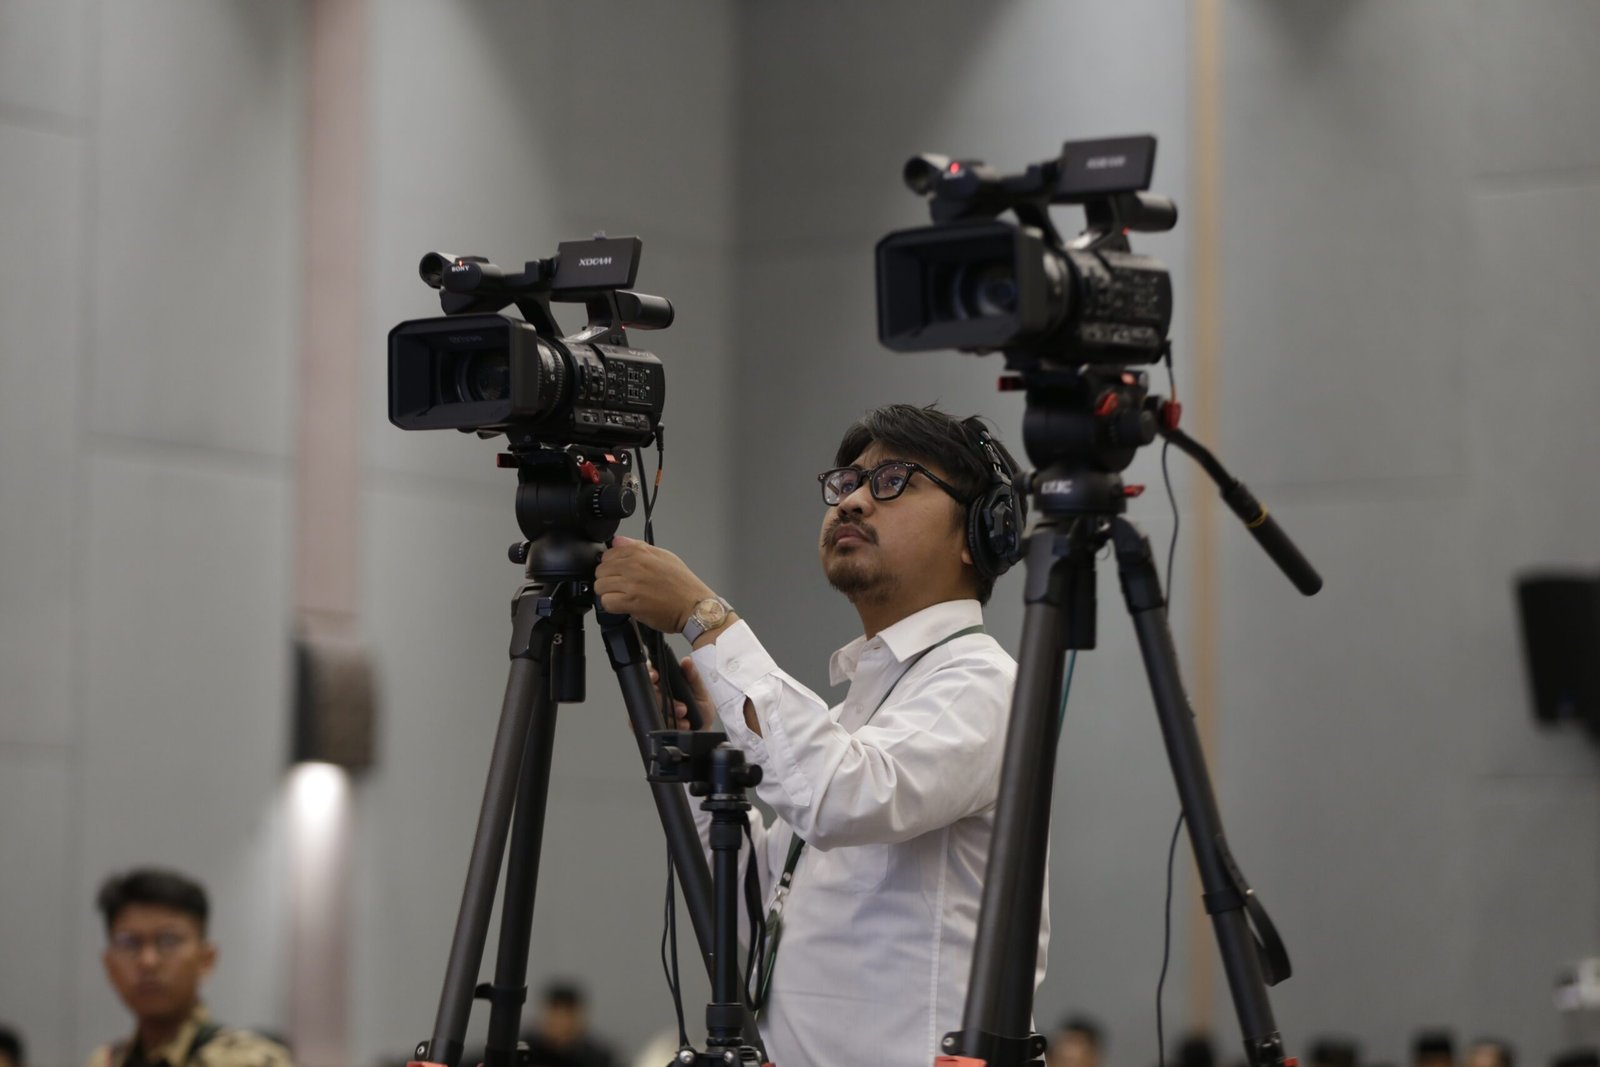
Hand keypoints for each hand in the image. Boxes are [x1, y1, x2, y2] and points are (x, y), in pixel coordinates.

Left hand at [594, 535, 714, 633]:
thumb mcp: (664, 556)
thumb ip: (637, 547)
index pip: (607, 555)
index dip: (611, 566)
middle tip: (620, 587)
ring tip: (622, 597)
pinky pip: (607, 602)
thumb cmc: (683, 584)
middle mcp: (634, 565)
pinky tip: (623, 606)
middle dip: (607, 580)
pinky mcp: (631, 602)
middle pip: (600, 571)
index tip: (619, 573)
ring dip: (608, 594)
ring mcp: (632, 584)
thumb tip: (617, 541)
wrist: (695, 606)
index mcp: (640, 552)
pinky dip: (612, 606)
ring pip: (600, 587)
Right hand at [648, 657, 715, 730]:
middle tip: (682, 708)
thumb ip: (694, 676)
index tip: (655, 676)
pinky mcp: (652, 723)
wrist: (702, 732)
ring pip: (650, 708)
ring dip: (668, 715)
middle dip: (664, 700)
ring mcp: (654, 709)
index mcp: (668, 682)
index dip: (650, 673)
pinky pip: (649, 723)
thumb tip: (687, 661)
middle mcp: (658, 694)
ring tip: (684, 719)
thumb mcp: (701, 691)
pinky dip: (666, 725)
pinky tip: (679, 726)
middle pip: (649, 691)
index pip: (652, 672)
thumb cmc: (701, 710)